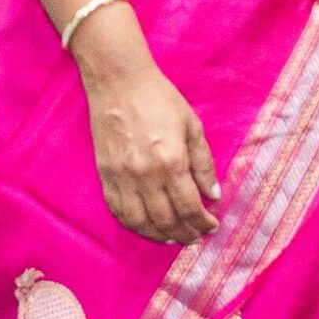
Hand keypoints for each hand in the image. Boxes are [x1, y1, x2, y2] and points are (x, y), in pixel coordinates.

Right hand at [73, 8, 220, 242]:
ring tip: (173, 236)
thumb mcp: (192, 127)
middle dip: (184, 234)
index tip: (211, 226)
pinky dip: (133, 224)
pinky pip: (118, 211)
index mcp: (171, 162)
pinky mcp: (105, 175)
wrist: (119, 82)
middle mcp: (145, 175)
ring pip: (140, 222)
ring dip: (159, 235)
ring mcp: (121, 177)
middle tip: (195, 236)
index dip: (202, 223)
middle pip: (166, 221)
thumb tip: (213, 195)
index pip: (189, 208)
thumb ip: (204, 164)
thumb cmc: (160, 99)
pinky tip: (146, 224)